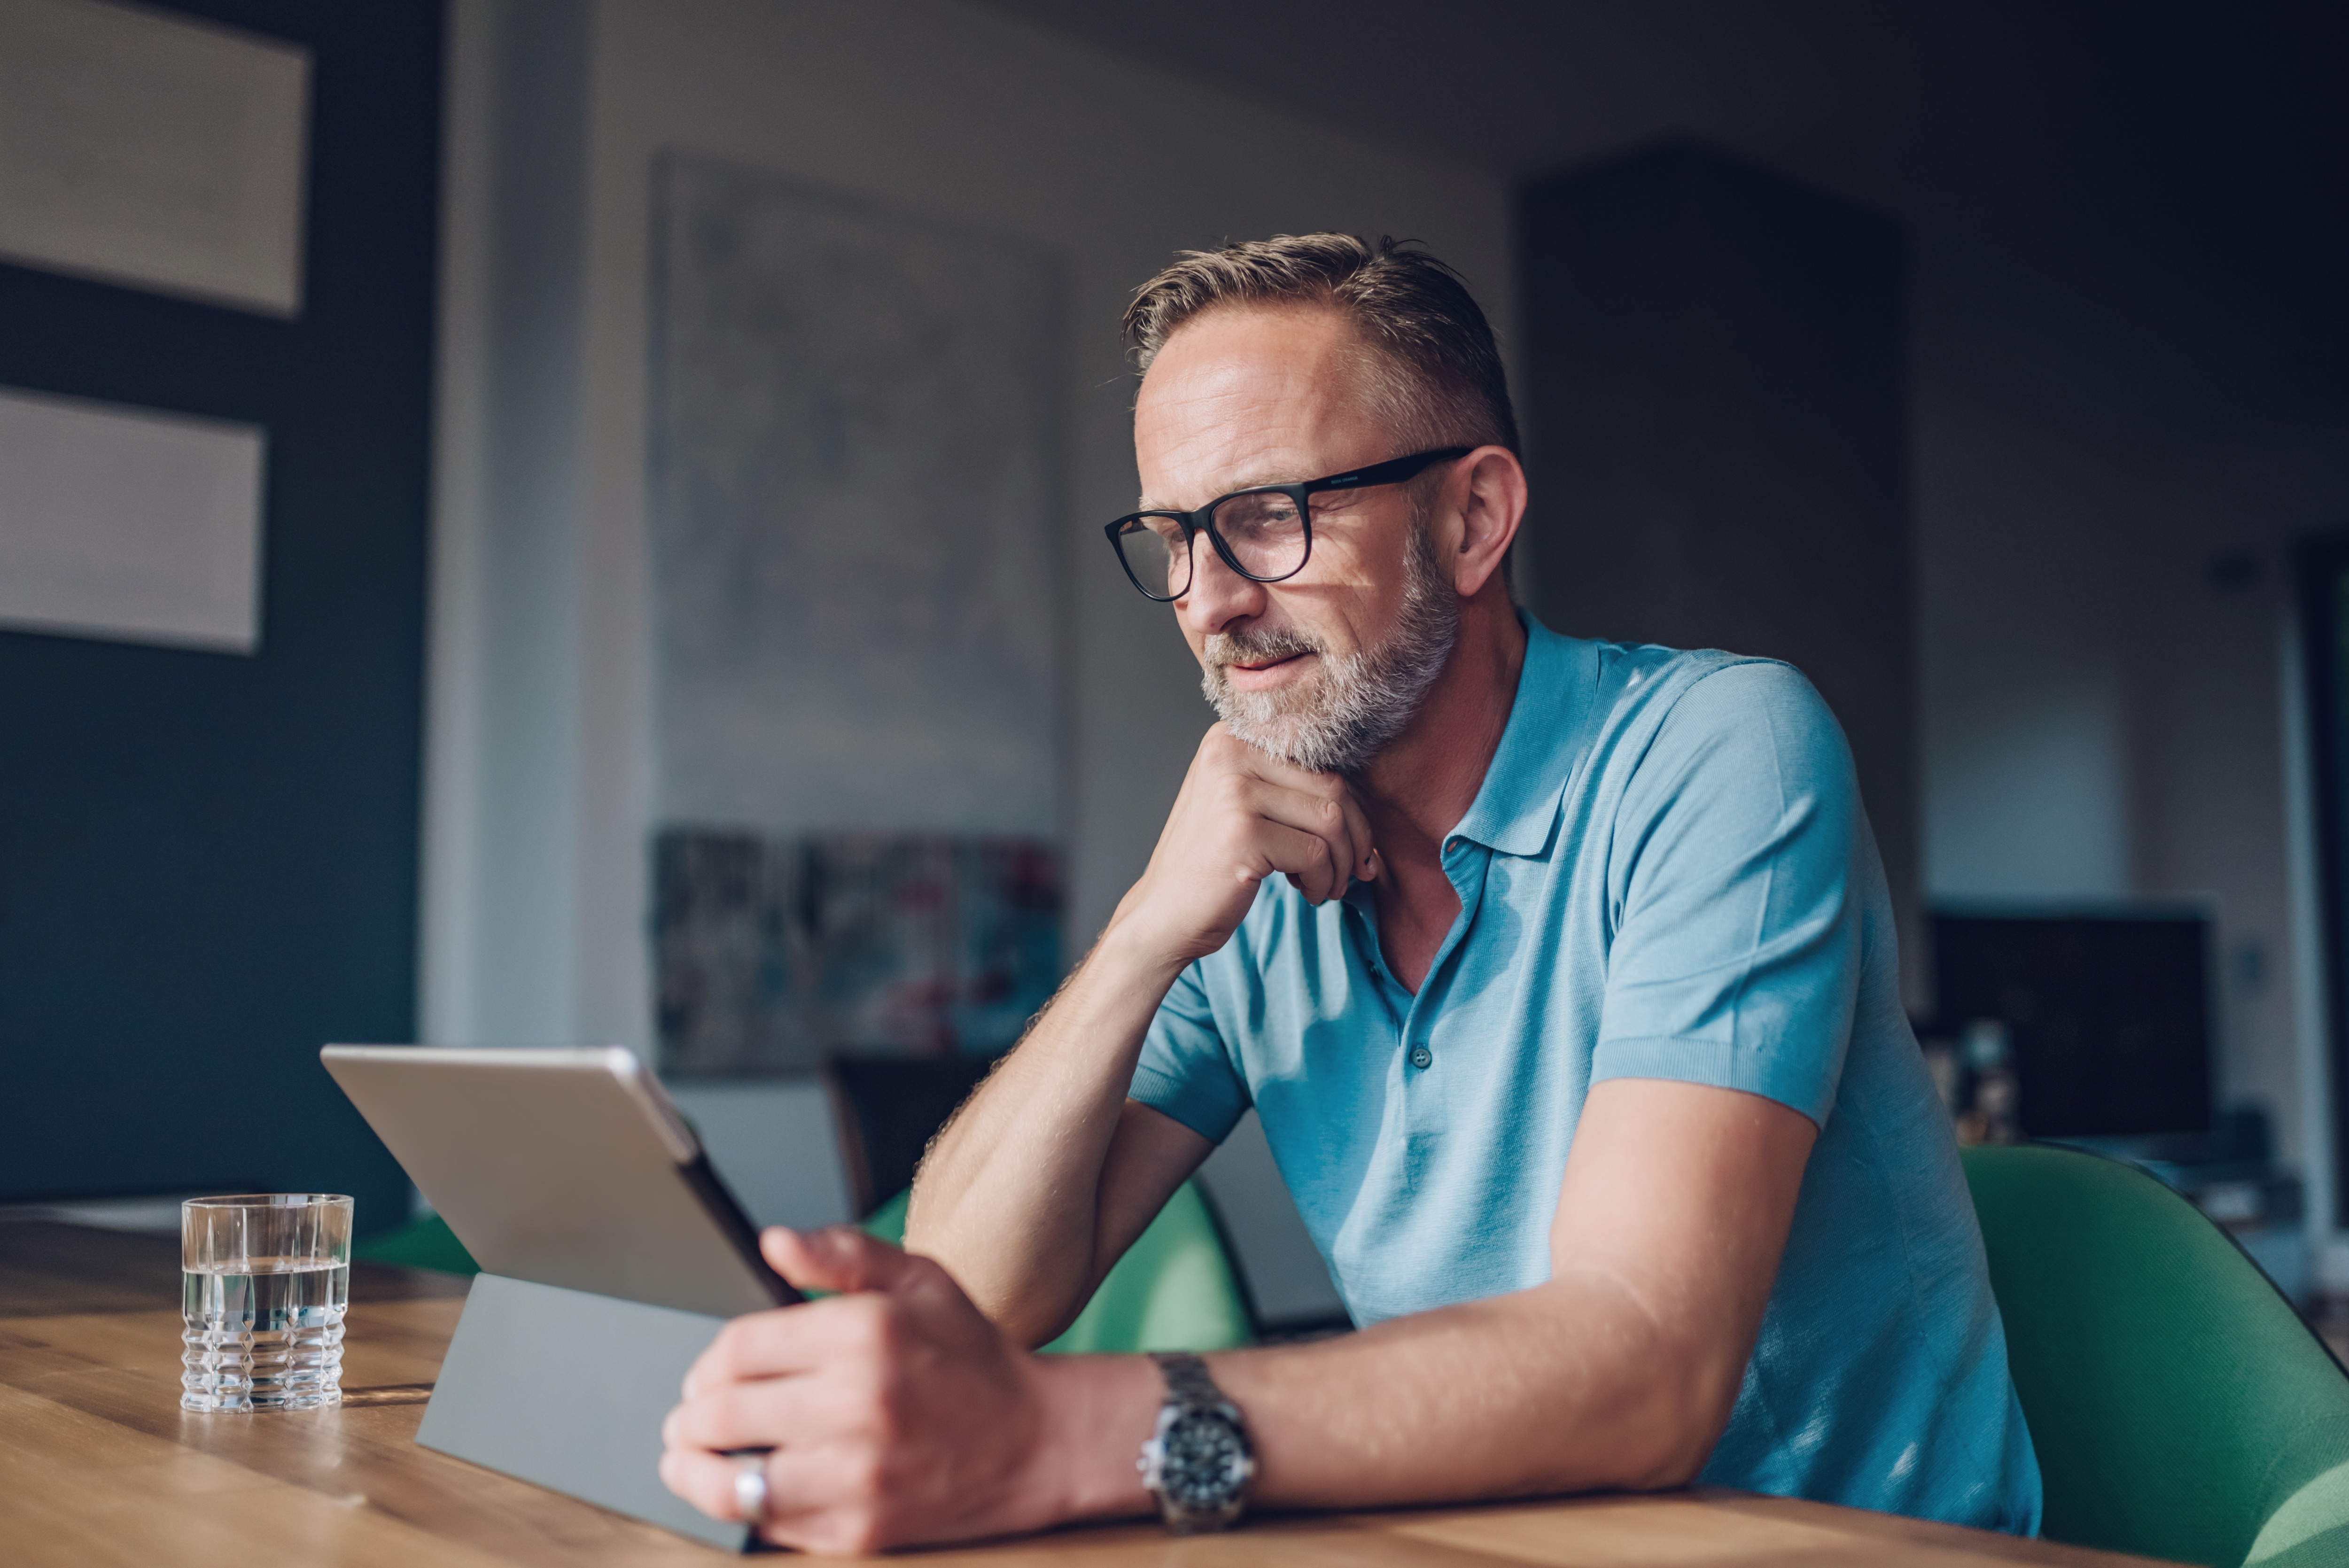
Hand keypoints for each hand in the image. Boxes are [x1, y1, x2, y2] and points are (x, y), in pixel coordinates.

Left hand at [659, 1226, 1064, 1554]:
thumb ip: (842, 1255)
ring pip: (732, 1481)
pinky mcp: (861, 1531)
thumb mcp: (919, 1281)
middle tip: (687, 1418)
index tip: (705, 1373)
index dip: (707, 1361)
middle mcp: (859, 1404)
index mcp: (866, 1333)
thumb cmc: (971, 1357)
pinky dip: (748, 1509)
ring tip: (686, 1460)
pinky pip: (772, 1525)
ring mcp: (859, 1475)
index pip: (739, 1348)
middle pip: (722, 1413)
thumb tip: (774, 1242)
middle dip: (690, 1416)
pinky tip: (749, 1489)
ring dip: (693, 1471)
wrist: (1037, 1441)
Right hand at [1109, 723, 1375, 969]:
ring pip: (1331, 818)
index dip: (1351, 803)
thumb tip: (1366, 799)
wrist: (1163, 915)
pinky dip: (1323, 881)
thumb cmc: (1212, 864)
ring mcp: (1234, 791)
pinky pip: (1315, 853)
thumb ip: (1290, 785)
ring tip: (1327, 885)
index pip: (1321, 758)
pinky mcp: (1242, 832)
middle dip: (1356, 835)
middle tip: (1355, 870)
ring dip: (1342, 862)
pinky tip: (1308, 893)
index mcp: (1232, 738)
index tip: (1357, 842)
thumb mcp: (1245, 806)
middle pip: (1334, 785)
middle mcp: (1230, 753)